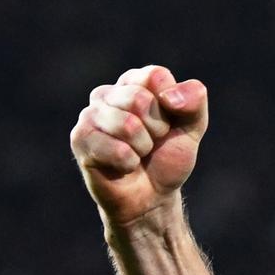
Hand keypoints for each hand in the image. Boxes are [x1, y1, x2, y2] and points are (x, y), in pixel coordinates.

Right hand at [70, 65, 208, 227]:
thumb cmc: (167, 158)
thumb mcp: (192, 127)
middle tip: (150, 143)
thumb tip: (169, 96)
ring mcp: (90, 115)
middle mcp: (107, 94)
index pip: (155, 77)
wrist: (151, 198)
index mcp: (133, 82)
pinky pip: (117, 149)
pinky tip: (123, 166)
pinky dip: (128, 163)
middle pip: (140, 99)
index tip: (166, 124)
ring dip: (142, 148)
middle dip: (155, 129)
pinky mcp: (80, 139)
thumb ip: (194, 100)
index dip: (169, 107)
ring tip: (137, 155)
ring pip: (128, 125)